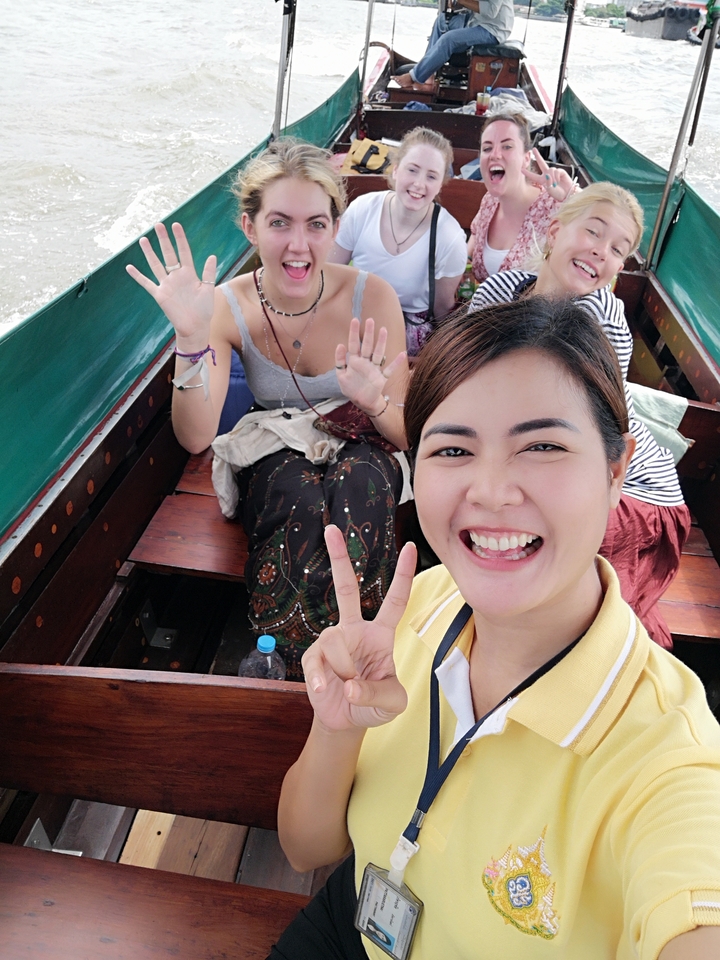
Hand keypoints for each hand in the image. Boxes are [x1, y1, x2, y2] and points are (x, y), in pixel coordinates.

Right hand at [126, 222, 216, 345]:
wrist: (195, 327)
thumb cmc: (204, 310)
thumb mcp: (208, 290)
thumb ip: (208, 273)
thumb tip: (212, 256)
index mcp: (189, 274)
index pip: (184, 252)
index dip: (180, 239)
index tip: (176, 225)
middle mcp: (176, 276)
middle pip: (168, 254)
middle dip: (163, 240)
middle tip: (158, 225)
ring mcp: (167, 285)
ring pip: (156, 265)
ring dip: (149, 253)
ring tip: (143, 239)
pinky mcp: (160, 295)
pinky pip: (146, 283)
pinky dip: (138, 276)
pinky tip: (129, 267)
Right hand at [302, 525, 416, 730]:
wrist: (347, 721)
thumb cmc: (375, 704)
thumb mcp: (392, 703)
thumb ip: (378, 694)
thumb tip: (350, 685)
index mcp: (381, 634)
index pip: (395, 601)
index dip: (403, 575)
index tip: (410, 547)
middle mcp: (355, 630)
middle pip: (347, 589)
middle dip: (339, 559)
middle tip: (332, 530)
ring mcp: (332, 641)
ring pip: (335, 642)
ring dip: (345, 670)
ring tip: (348, 687)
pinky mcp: (313, 657)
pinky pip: (317, 662)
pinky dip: (321, 681)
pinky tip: (323, 690)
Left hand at [336, 317, 405, 415]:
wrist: (361, 402)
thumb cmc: (351, 388)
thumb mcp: (341, 376)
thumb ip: (340, 361)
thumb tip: (340, 345)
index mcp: (354, 361)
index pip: (353, 344)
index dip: (353, 333)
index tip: (355, 320)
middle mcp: (365, 362)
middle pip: (367, 345)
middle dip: (368, 333)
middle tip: (370, 320)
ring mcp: (374, 369)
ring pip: (378, 353)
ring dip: (381, 343)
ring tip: (383, 330)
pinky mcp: (381, 378)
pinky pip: (389, 369)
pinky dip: (395, 363)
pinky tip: (402, 354)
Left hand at [523, 149, 576, 202]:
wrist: (567, 194)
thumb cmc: (558, 193)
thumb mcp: (550, 190)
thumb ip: (547, 182)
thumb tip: (548, 174)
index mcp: (542, 180)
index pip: (534, 176)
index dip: (528, 173)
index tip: (521, 169)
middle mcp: (547, 175)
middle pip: (541, 163)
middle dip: (538, 156)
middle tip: (533, 149)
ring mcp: (554, 172)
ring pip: (550, 170)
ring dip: (552, 178)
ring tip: (555, 184)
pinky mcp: (561, 171)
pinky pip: (556, 171)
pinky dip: (557, 177)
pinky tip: (559, 181)